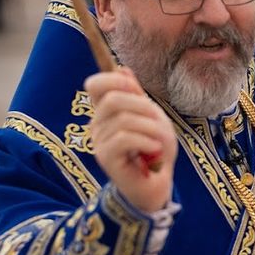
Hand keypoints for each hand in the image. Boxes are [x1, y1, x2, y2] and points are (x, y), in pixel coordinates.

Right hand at [86, 68, 176, 213]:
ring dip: (150, 129)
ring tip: (158, 143)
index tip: (135, 91)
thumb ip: (137, 96)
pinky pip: (124, 138)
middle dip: (143, 107)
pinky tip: (153, 152)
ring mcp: (99, 141)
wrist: (157, 185)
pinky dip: (146, 141)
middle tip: (158, 124)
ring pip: (124, 120)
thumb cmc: (155, 151)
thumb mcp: (152, 117)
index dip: (114, 80)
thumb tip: (123, 69)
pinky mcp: (105, 157)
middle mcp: (98, 124)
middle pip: (112, 99)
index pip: (95, 84)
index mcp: (107, 112)